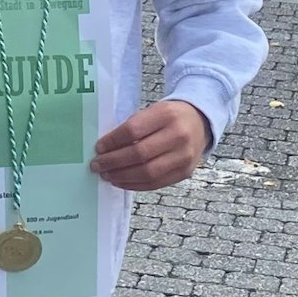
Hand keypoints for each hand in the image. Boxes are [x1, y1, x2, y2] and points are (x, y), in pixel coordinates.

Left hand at [89, 100, 211, 190]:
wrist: (200, 122)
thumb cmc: (169, 116)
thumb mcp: (152, 111)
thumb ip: (132, 127)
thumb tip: (105, 148)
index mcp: (166, 115)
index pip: (133, 131)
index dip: (113, 141)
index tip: (98, 148)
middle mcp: (178, 136)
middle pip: (140, 154)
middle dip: (114, 162)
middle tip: (97, 165)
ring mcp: (184, 157)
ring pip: (148, 172)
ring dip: (122, 176)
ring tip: (106, 175)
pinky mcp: (185, 173)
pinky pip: (156, 183)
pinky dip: (135, 185)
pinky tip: (121, 181)